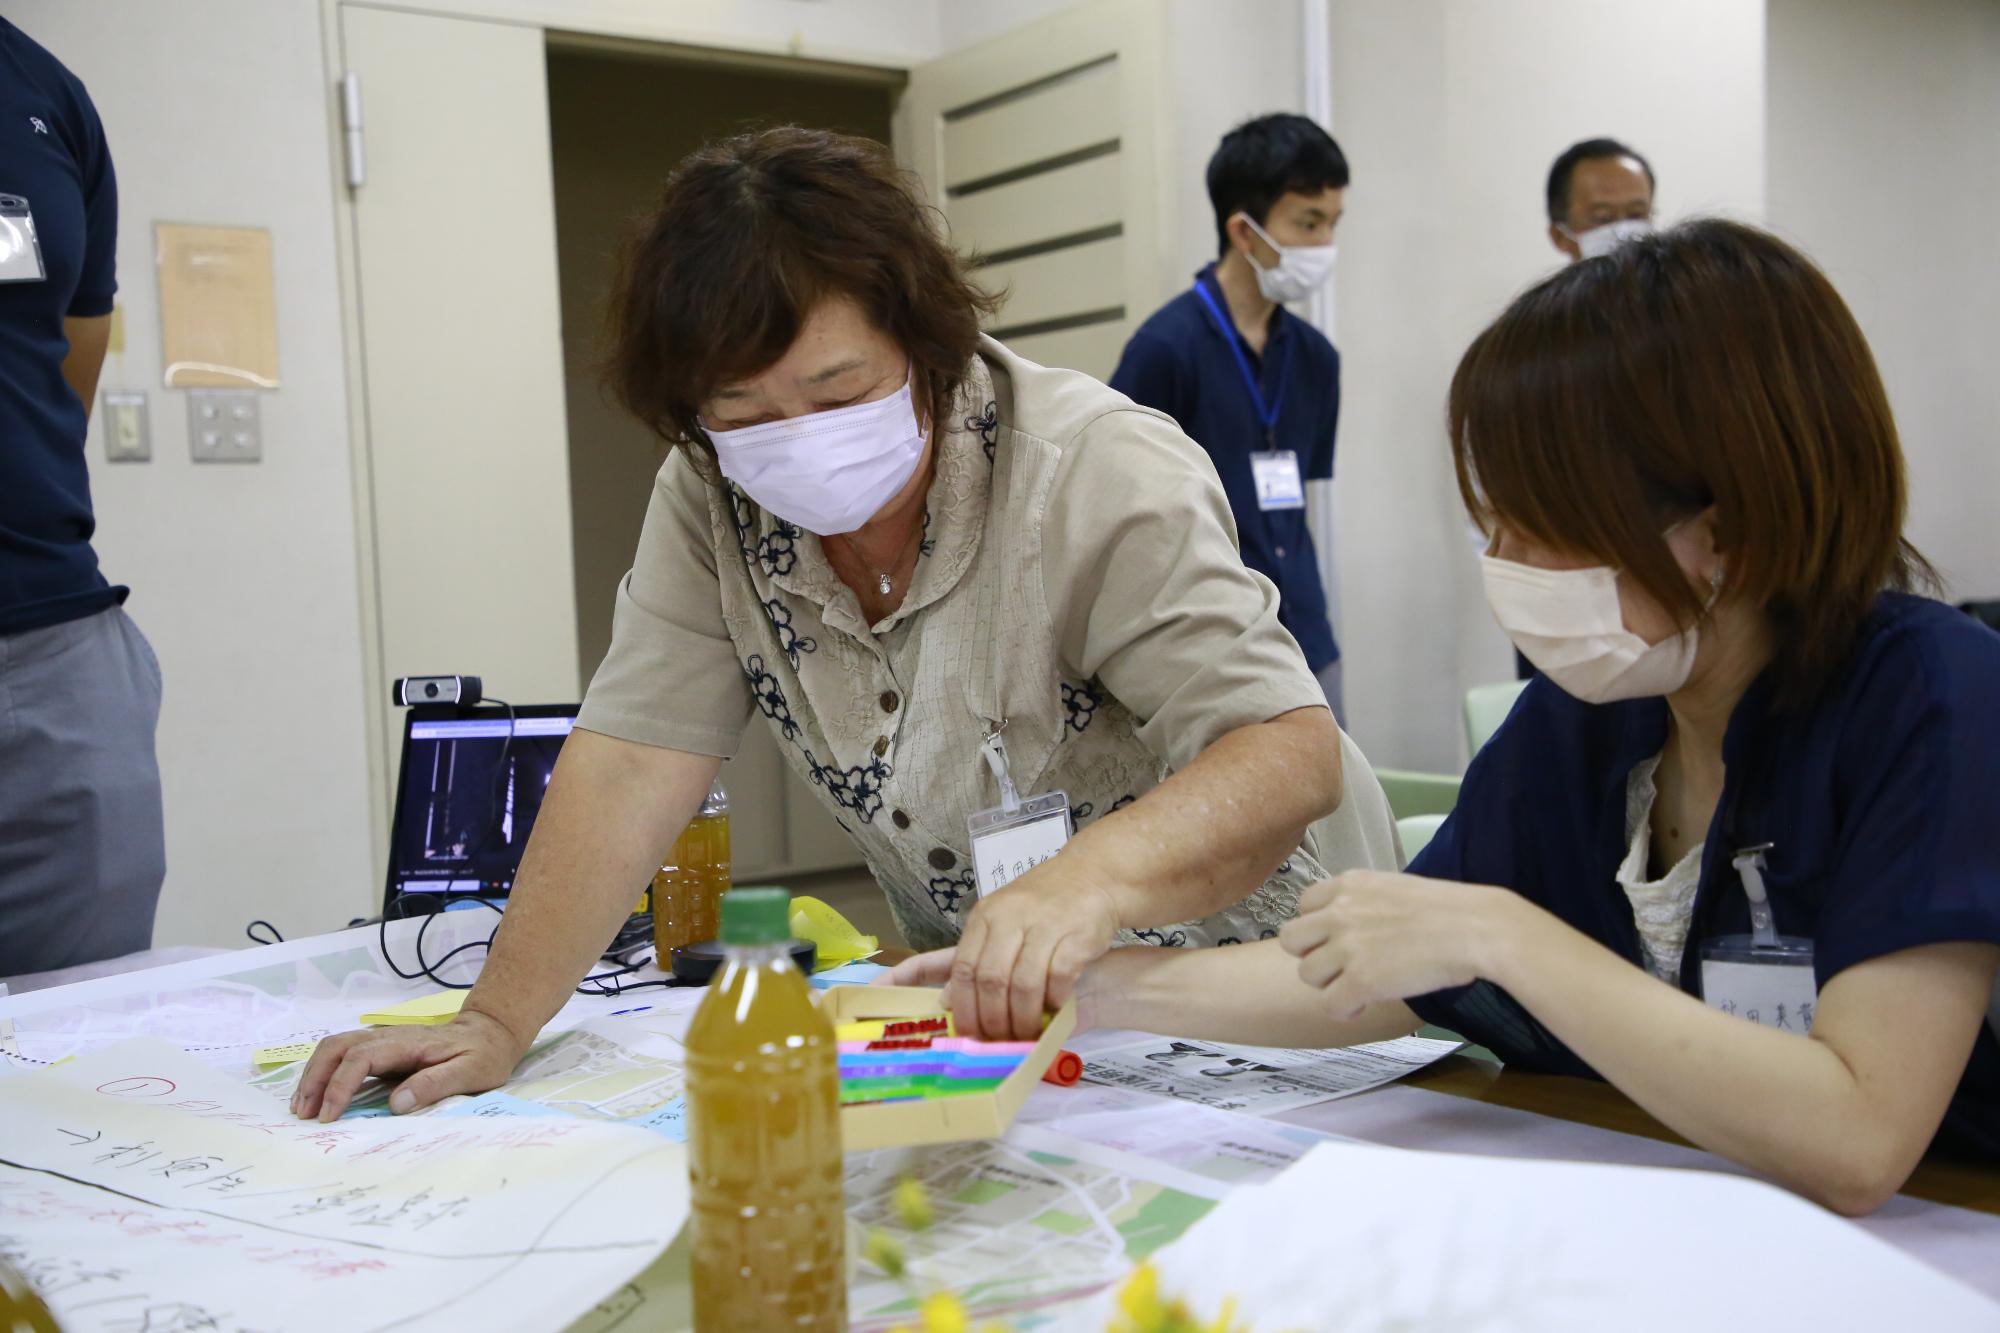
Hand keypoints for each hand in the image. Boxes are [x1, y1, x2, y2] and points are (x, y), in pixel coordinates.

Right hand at [291, 1007, 528, 1121]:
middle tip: (303, 1114)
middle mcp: (388, 1037)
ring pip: (335, 1047)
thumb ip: (435, 1085)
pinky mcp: (381, 1049)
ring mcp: (382, 1041)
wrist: (490, 1032)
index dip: (340, 1086)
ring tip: (301, 1108)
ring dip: (314, 1074)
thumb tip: (397, 1104)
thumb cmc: (483, 1055)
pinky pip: (343, 1055)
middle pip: (337, 1046)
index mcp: (407, 1043)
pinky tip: (318, 1096)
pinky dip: (324, 1072)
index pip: (361, 1059)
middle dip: (315, 1078)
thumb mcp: (471, 1072)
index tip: (329, 1115)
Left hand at [948, 861, 1121, 1040]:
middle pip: (991, 980)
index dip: (963, 1006)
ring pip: (1024, 983)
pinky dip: (1054, 1001)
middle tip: (998, 1040)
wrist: (1091, 875)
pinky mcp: (1077, 934)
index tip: (967, 1032)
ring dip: (1024, 1017)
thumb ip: (975, 956)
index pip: (963, 968)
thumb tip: (946, 999)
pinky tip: (1054, 1010)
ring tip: (1026, 1033)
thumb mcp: (1000, 921)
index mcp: (985, 916)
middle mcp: (1011, 917)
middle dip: (992, 1019)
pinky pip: (1059, 977)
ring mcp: (1045, 924)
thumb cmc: (1040, 905)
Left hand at [1277, 870, 1520, 1020]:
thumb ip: (1362, 902)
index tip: (1339, 940)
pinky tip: (1364, 1005)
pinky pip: (1330, 1004)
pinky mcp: (1361, 980)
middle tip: (1342, 967)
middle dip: (1314, 956)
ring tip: (1359, 986)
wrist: (1478, 929)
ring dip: (1330, 984)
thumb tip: (1349, 924)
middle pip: (1292, 941)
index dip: (1318, 928)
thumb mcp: (1393, 887)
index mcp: (1348, 884)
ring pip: (1307, 974)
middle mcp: (1340, 912)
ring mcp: (1348, 946)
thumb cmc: (1449, 910)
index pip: (1303, 906)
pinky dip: (1345, 1010)